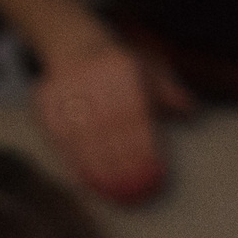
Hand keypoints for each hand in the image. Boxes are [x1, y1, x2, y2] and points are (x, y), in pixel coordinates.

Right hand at [33, 41, 192, 203]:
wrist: (73, 42)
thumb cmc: (122, 67)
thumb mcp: (150, 72)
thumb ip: (170, 94)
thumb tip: (190, 112)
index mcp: (121, 77)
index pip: (134, 121)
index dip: (144, 150)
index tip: (156, 175)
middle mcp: (92, 86)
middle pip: (109, 134)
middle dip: (123, 166)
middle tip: (138, 195)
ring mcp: (67, 96)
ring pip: (84, 140)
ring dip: (100, 171)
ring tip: (115, 196)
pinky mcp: (47, 107)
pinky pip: (61, 138)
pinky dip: (74, 162)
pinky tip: (88, 183)